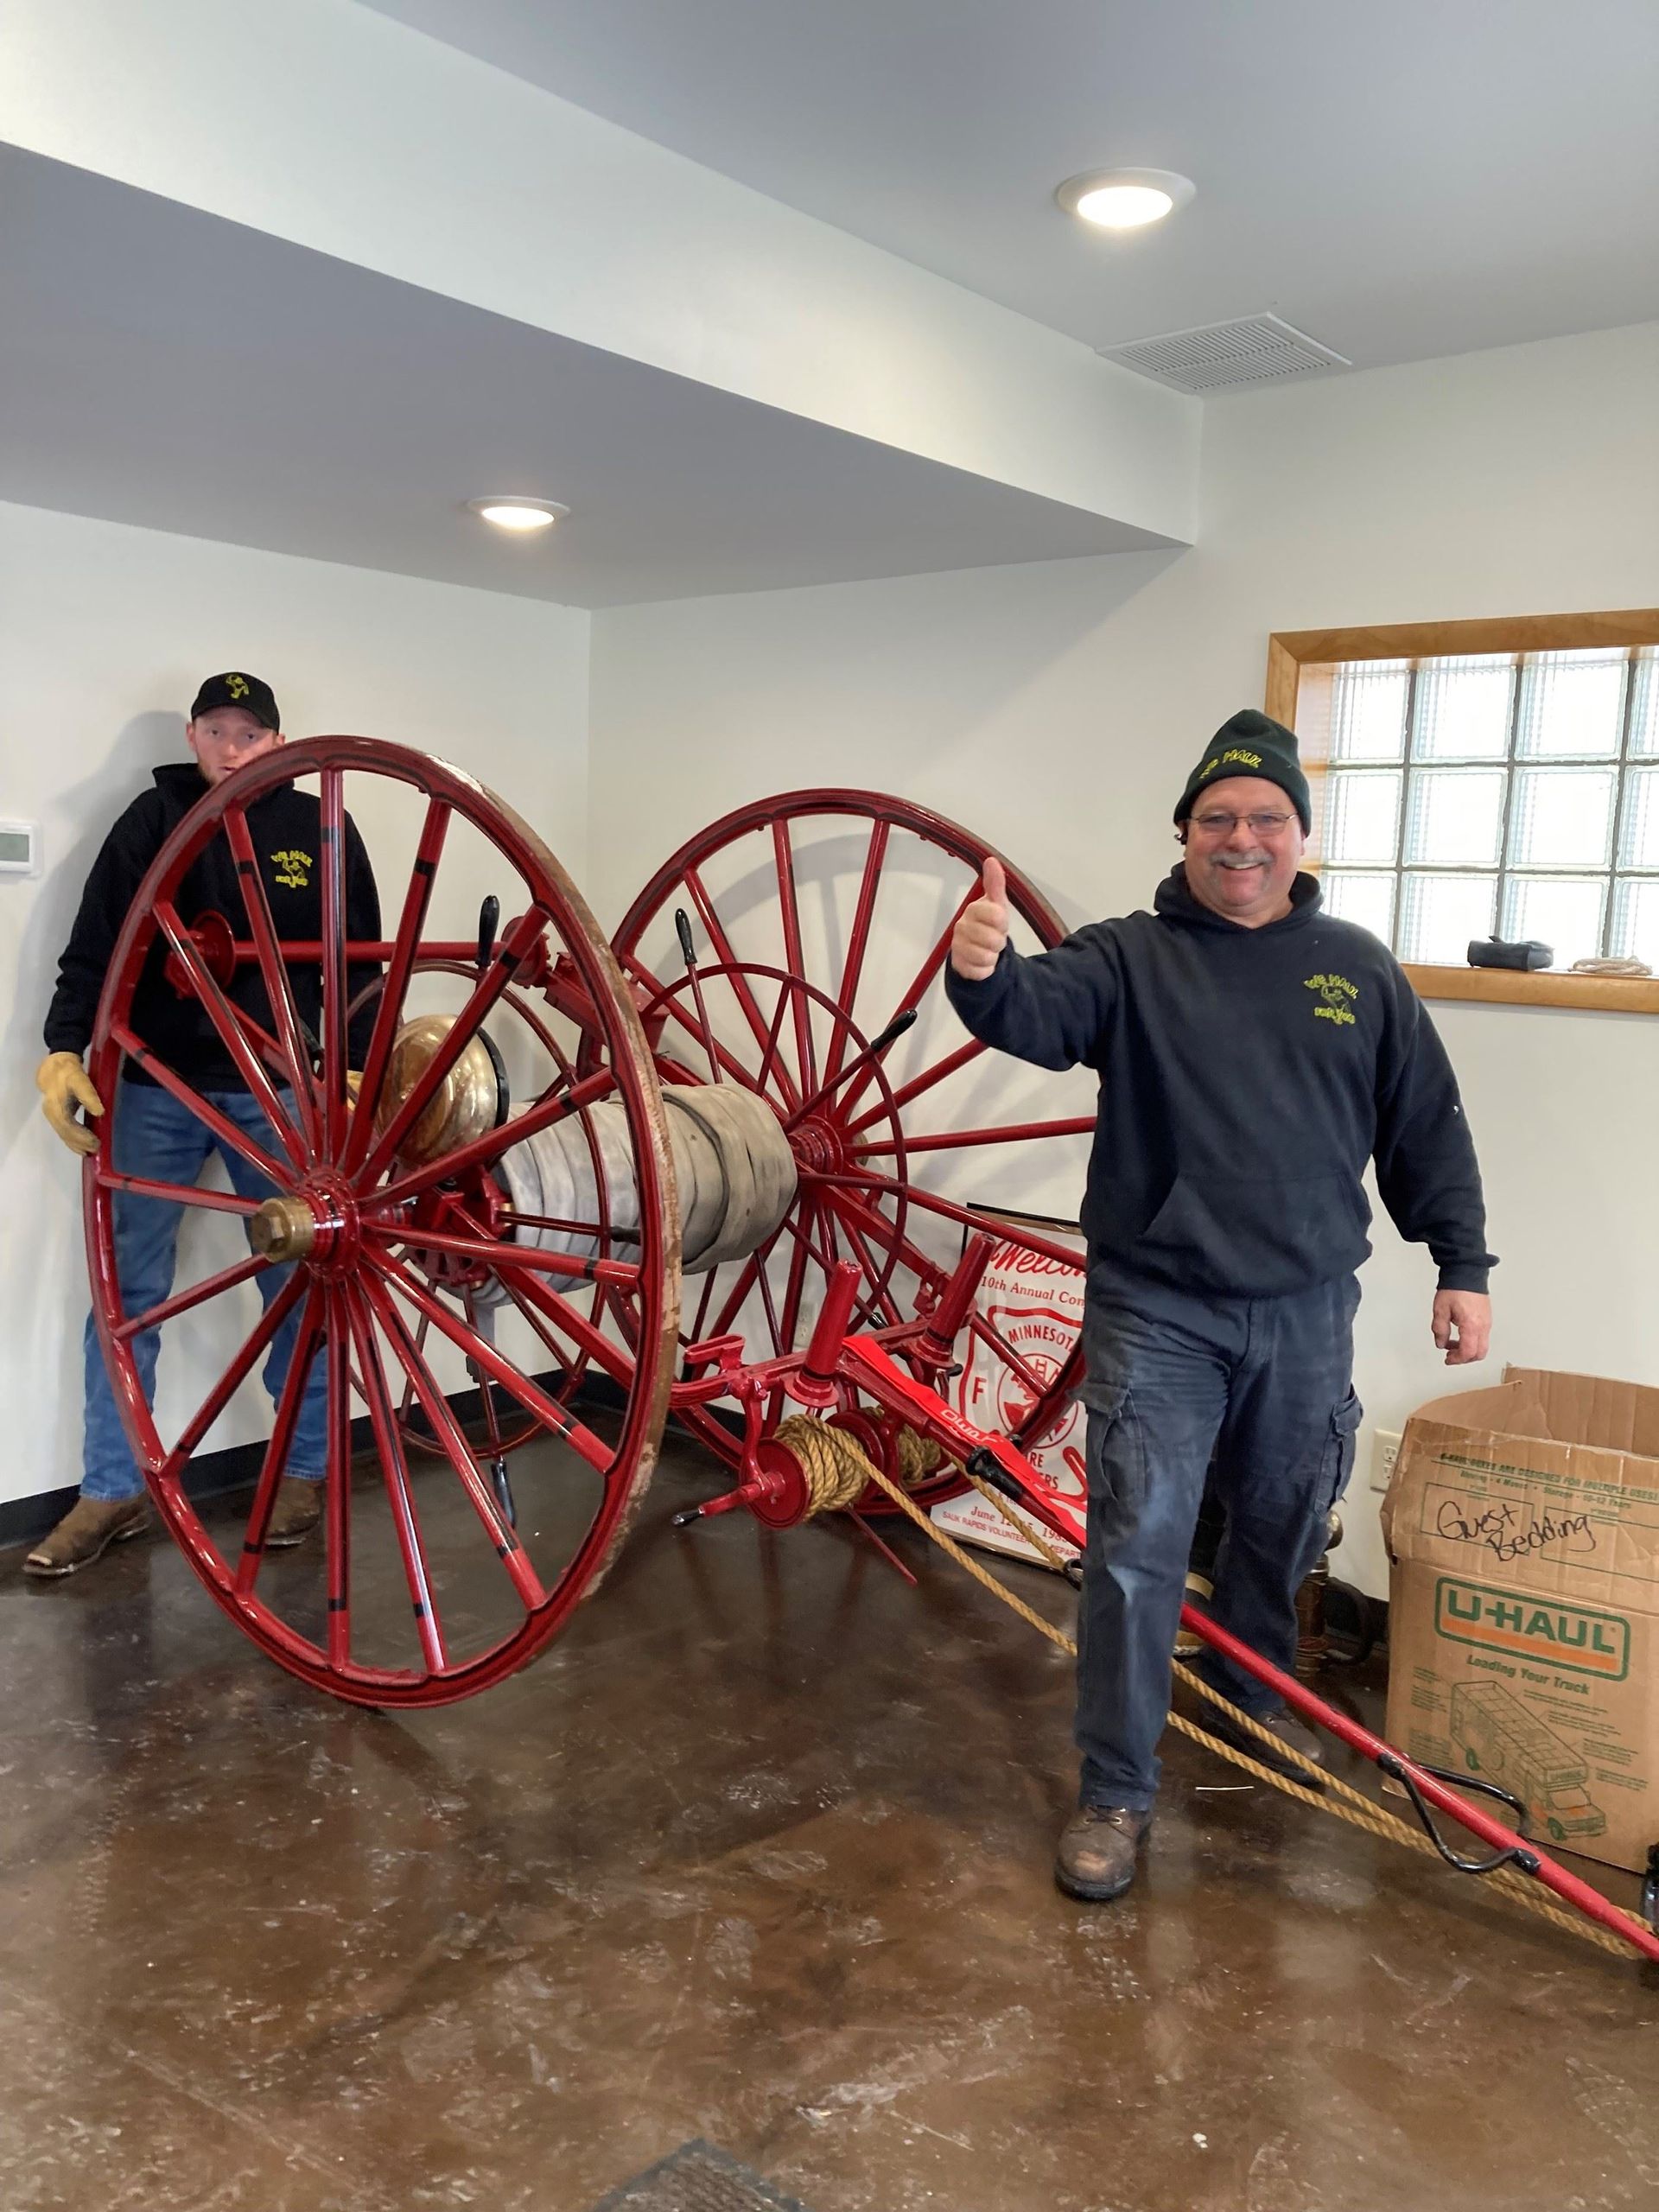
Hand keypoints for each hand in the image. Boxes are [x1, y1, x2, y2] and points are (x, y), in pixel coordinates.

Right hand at [37, 1050, 104, 1156]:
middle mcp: (51, 1114)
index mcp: (56, 1106)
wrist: (54, 1066)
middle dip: (80, 1143)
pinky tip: (81, 1146)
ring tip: (90, 1152)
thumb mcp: (80, 1080)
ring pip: (63, 1134)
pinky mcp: (55, 1115)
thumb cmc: (69, 1073)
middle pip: (65, 1133)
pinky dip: (72, 1140)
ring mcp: (52, 1115)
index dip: (81, 1137)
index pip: (68, 1126)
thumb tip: (100, 1112)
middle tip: (96, 1149)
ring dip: (76, 1144)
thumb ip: (89, 1096)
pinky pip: (63, 1131)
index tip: (95, 1142)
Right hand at [951, 857, 1011, 980]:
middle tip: (994, 938)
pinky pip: (981, 970)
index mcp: (973, 910)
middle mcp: (962, 927)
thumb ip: (995, 883)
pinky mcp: (960, 965)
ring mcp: (959, 947)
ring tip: (988, 950)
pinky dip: (986, 969)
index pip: (997, 916)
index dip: (1003, 922)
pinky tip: (982, 962)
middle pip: (993, 939)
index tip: (1000, 923)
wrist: (977, 949)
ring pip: (987, 956)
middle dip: (999, 942)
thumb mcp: (996, 904)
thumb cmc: (988, 925)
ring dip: (993, 956)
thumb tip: (991, 861)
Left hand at [1433, 1289, 1490, 1365]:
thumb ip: (1440, 1329)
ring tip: (1452, 1344)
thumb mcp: (1440, 1310)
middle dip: (1464, 1358)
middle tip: (1451, 1355)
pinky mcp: (1487, 1318)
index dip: (1457, 1359)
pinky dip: (1472, 1341)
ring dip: (1468, 1349)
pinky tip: (1460, 1335)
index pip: (1468, 1352)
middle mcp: (1483, 1325)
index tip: (1448, 1359)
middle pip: (1479, 1353)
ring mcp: (1487, 1322)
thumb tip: (1440, 1343)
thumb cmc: (1455, 1288)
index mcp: (1471, 1325)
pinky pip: (1482, 1336)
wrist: (1466, 1272)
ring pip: (1482, 1346)